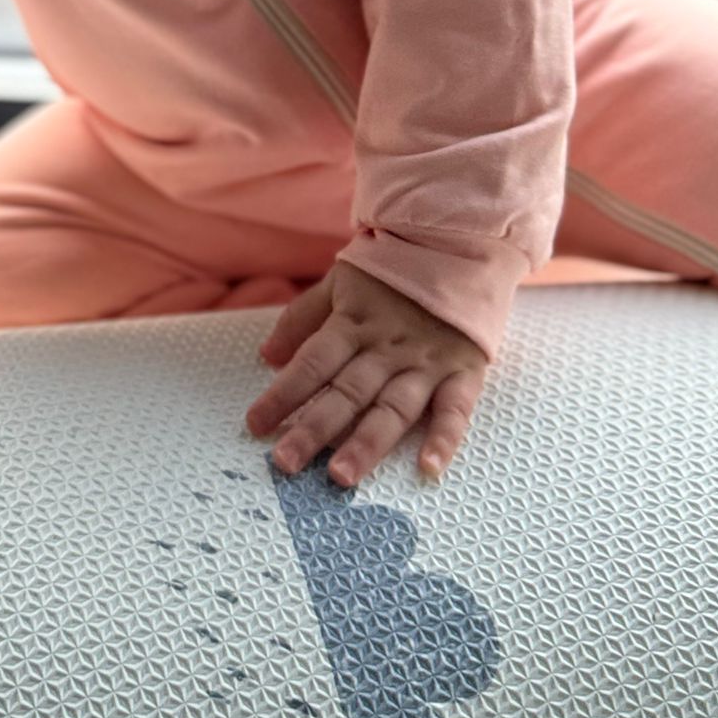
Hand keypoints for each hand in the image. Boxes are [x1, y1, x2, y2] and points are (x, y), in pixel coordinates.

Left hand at [244, 260, 487, 487]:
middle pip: (346, 392)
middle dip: (314, 429)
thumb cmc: (394, 267)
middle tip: (286, 463)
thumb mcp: (342, 281)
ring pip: (392, 408)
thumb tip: (265, 355)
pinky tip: (428, 468)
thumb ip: (304, 317)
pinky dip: (444, 438)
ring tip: (341, 476)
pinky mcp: (462, 371)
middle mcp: (387, 347)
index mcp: (354, 323)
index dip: (282, 394)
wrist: (459, 241)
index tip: (255, 425)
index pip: (312, 363)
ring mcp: (425, 361)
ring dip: (367, 443)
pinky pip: (454, 408)